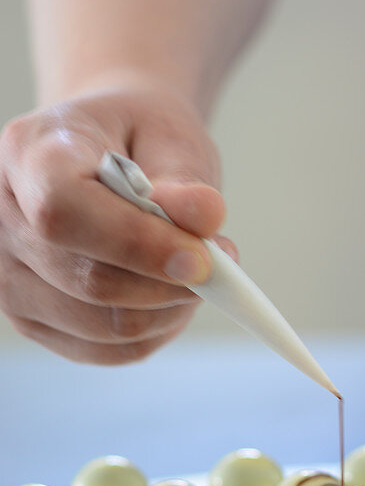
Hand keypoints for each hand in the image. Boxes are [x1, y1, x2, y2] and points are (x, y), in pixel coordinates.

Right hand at [0, 84, 234, 363]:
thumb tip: (204, 219)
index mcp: (28, 154)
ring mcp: (10, 277)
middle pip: (86, 280)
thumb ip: (183, 179)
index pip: (63, 212)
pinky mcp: (33, 319)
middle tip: (222, 263)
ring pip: (102, 324)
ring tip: (199, 273)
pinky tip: (171, 296)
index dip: (136, 242)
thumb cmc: (136, 138)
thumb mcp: (168, 136)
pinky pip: (107, 349)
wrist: (105, 152)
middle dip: (169, 283)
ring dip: (169, 309)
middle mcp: (2, 220)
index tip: (200, 256)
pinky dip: (156, 329)